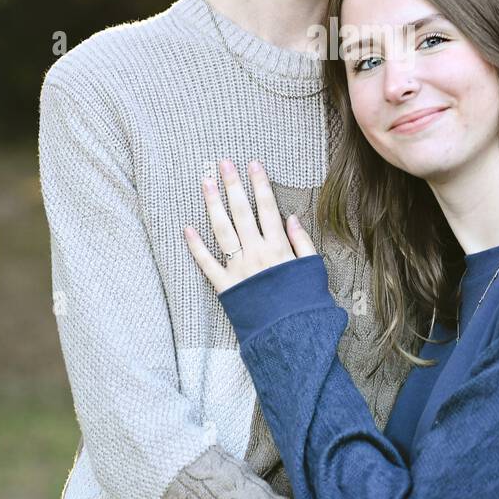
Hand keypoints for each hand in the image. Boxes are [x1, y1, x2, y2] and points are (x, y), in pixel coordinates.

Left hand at [183, 159, 316, 291]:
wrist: (290, 335)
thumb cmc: (304, 303)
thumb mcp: (312, 270)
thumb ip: (301, 242)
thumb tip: (291, 217)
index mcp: (278, 247)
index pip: (267, 208)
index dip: (260, 184)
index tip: (253, 164)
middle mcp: (256, 253)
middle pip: (242, 212)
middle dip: (233, 185)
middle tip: (224, 163)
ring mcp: (238, 269)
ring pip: (223, 230)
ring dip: (213, 205)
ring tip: (206, 183)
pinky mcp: (225, 286)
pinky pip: (207, 264)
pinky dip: (196, 246)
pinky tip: (186, 229)